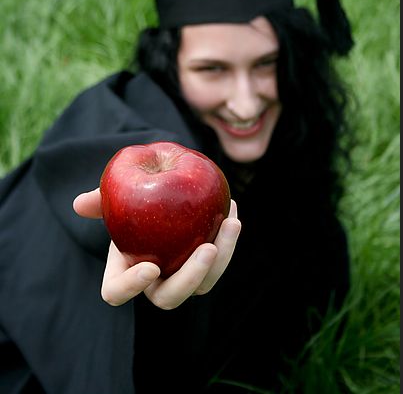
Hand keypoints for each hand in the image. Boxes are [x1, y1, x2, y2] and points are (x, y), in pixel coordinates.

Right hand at [73, 189, 240, 308]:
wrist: (160, 196)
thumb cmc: (132, 199)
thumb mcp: (116, 195)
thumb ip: (100, 199)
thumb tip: (79, 204)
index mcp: (124, 270)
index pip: (117, 292)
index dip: (131, 286)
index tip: (151, 266)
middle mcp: (154, 282)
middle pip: (170, 298)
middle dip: (190, 277)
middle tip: (207, 249)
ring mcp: (183, 276)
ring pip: (204, 284)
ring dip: (222, 256)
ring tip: (231, 223)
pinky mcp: (206, 265)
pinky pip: (220, 260)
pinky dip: (228, 238)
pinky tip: (231, 208)